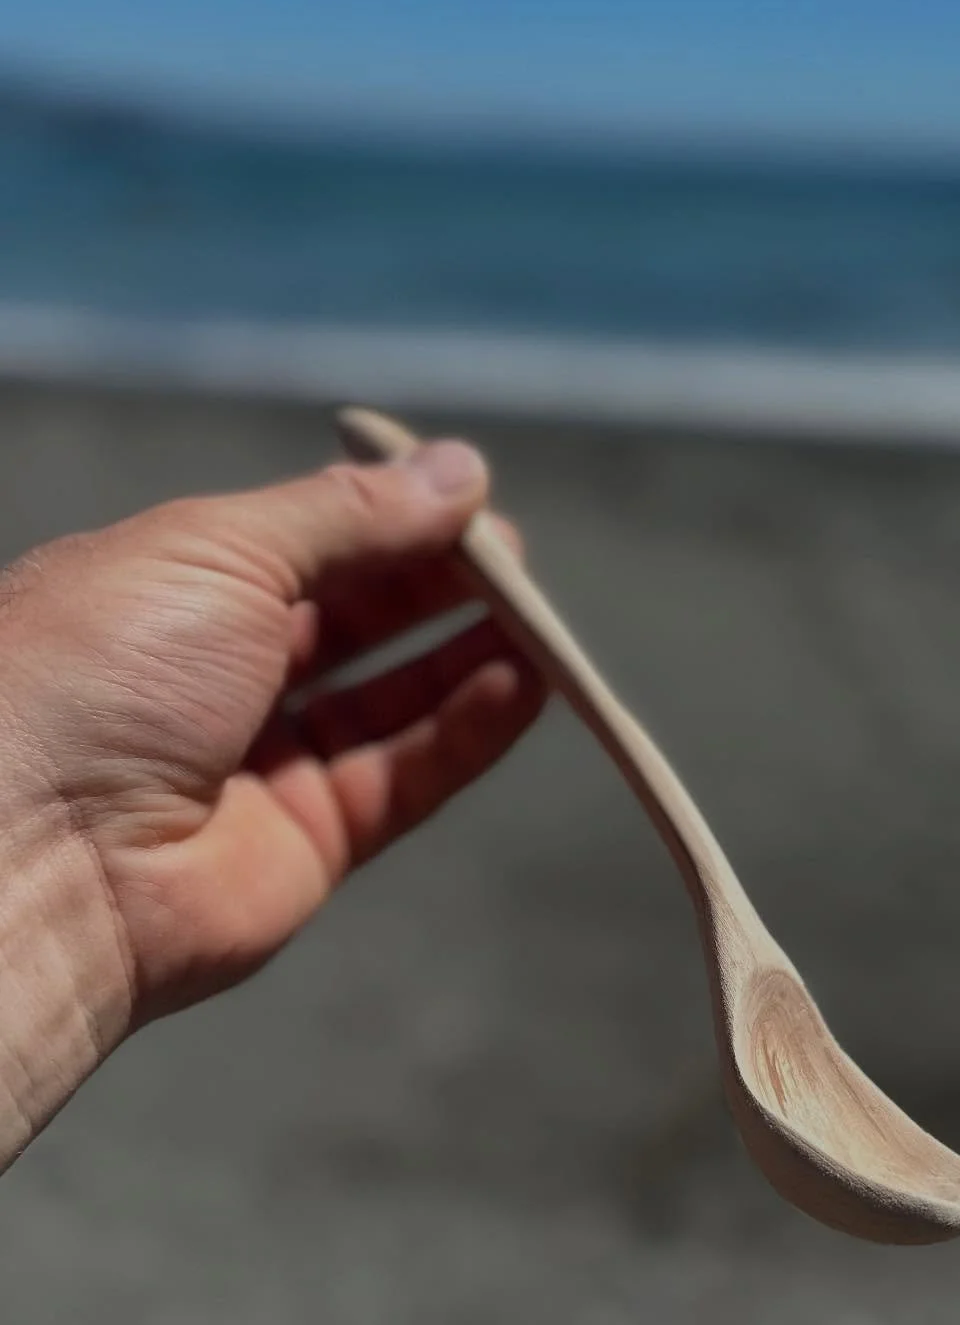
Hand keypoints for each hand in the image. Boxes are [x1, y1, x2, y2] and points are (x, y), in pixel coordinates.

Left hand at [0, 437, 544, 1157]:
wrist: (37, 853)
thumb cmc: (101, 670)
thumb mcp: (223, 550)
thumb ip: (352, 517)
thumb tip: (460, 471)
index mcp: (171, 587)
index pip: (305, 543)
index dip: (389, 518)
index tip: (472, 498)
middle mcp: (215, 674)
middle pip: (357, 621)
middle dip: (440, 586)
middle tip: (522, 561)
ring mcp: (263, 763)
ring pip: (391, 702)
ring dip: (471, 658)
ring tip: (544, 624)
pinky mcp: (308, 842)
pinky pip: (405, 775)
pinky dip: (468, 730)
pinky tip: (525, 685)